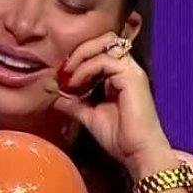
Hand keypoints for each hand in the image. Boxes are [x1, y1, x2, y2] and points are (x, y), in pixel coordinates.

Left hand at [51, 31, 176, 177]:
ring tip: (68, 77)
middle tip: (64, 70)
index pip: (99, 50)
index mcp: (120, 75)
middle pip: (104, 39)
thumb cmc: (119, 138)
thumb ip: (73, 103)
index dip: (78, 57)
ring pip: (104, 44)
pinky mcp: (132, 76)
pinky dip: (86, 69)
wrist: (137, 153)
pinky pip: (104, 60)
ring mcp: (131, 70)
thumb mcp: (89, 116)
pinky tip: (76, 84)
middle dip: (80, 50)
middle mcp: (127, 68)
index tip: (61, 75)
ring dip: (80, 57)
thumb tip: (55, 96)